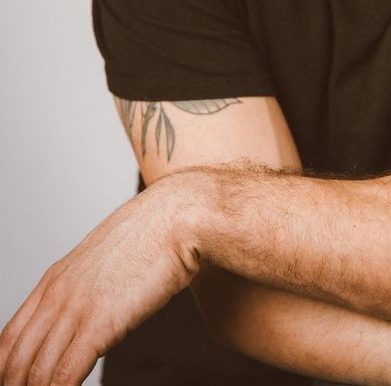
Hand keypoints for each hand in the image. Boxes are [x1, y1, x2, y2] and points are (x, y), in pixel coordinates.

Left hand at [0, 176, 199, 385]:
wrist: (178, 216)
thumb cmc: (153, 234)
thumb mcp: (106, 258)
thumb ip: (89, 284)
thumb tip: (94, 306)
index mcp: (55, 278)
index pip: (10, 336)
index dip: (5, 367)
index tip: (15, 381)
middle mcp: (57, 293)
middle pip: (14, 358)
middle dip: (16, 384)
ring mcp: (76, 308)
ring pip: (36, 371)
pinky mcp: (99, 323)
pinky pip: (65, 374)